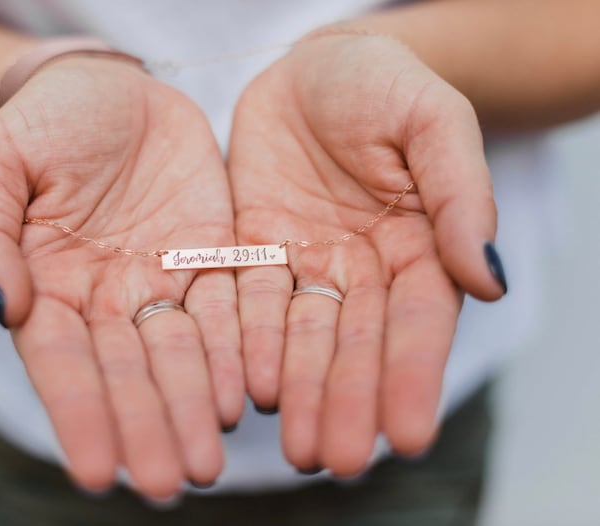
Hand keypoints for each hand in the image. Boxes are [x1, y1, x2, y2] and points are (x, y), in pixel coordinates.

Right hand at [0, 58, 242, 497]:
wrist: (111, 88)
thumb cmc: (44, 123)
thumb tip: (5, 304)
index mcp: (48, 284)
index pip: (63, 362)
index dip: (81, 414)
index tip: (99, 473)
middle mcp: (107, 298)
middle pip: (129, 373)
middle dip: (149, 428)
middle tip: (172, 483)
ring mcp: (162, 280)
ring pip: (182, 355)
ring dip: (194, 409)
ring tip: (208, 463)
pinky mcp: (213, 255)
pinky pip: (228, 309)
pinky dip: (235, 352)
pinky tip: (244, 396)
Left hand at [228, 34, 504, 474]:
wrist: (313, 69)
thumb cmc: (383, 85)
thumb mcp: (431, 121)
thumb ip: (458, 195)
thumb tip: (488, 281)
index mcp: (419, 246)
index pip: (417, 322)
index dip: (411, 377)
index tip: (407, 436)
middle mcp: (362, 269)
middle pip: (354, 344)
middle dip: (344, 402)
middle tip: (332, 460)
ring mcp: (306, 264)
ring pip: (301, 337)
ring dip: (296, 392)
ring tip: (291, 447)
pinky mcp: (253, 250)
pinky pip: (248, 302)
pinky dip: (247, 344)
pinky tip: (245, 387)